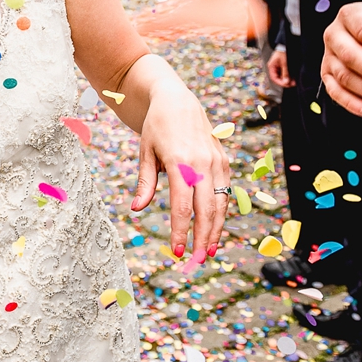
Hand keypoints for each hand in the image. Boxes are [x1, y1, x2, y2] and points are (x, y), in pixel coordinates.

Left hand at [132, 89, 230, 260]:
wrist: (176, 100)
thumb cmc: (155, 127)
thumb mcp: (145, 152)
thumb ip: (145, 182)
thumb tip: (137, 209)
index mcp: (180, 161)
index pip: (182, 205)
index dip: (180, 230)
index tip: (176, 251)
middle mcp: (202, 162)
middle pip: (206, 209)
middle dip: (203, 237)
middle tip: (197, 260)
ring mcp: (216, 161)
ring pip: (220, 203)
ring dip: (216, 229)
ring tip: (209, 251)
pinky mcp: (223, 160)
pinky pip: (224, 192)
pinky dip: (221, 212)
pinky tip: (215, 228)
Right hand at [267, 46, 292, 87]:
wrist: (286, 45)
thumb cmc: (283, 52)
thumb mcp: (284, 63)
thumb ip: (285, 73)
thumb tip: (285, 82)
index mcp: (271, 67)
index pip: (274, 78)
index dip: (280, 83)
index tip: (286, 85)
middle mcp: (274, 68)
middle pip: (278, 78)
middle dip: (285, 81)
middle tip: (291, 84)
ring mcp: (278, 67)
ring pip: (282, 76)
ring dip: (287, 79)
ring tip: (293, 82)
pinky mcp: (282, 66)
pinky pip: (284, 73)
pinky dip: (288, 76)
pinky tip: (293, 78)